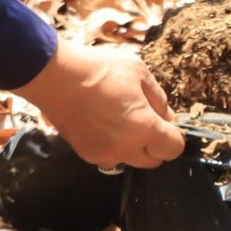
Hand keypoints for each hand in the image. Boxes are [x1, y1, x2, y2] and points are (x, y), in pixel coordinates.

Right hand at [15, 41, 186, 168]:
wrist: (57, 78)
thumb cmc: (101, 70)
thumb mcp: (140, 73)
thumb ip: (159, 100)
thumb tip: (168, 118)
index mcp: (144, 128)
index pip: (173, 149)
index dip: (174, 135)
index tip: (165, 122)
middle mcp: (126, 149)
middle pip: (154, 161)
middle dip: (155, 144)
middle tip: (144, 119)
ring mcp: (104, 155)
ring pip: (131, 160)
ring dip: (134, 147)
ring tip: (120, 119)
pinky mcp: (87, 155)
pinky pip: (110, 156)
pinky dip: (113, 146)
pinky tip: (103, 124)